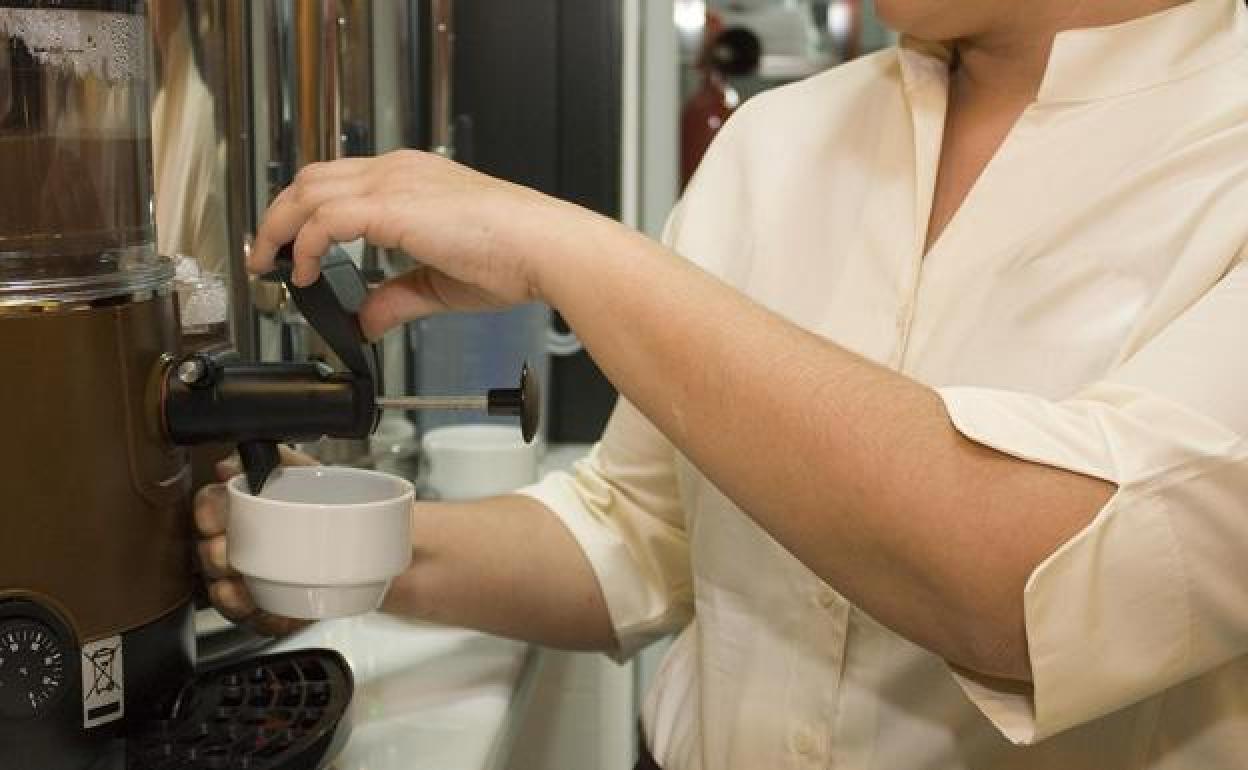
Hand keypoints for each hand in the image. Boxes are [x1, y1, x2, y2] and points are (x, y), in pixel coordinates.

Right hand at [193, 447, 318, 637]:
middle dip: (213, 555)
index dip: (207, 512)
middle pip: (209, 553)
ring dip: (228, 593)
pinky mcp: (273, 608)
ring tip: (237, 588)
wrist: (374, 542)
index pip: (209, 506)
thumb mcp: (309, 473)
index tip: (214, 518)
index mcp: (244, 509)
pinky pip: (255, 619)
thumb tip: (231, 464)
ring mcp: (254, 579)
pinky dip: (256, 617)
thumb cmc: (336, 503)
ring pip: (225, 592)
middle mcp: (242, 545)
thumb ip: (276, 459)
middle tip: (225, 554)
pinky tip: (260, 610)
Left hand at [248, 150, 598, 338]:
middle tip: (266, 256)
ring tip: (270, 265)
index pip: (339, 182)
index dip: (306, 213)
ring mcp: (392, 183)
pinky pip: (324, 219)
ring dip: (279, 229)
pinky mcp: (390, 207)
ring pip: (306, 191)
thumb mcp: (440, 283)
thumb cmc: (515, 256)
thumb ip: (396, 298)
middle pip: (310, 178)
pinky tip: (307, 274)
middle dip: (279, 218)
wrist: (544, 248)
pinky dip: (306, 246)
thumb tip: (365, 321)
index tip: (293, 249)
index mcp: (412, 179)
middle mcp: (397, 172)